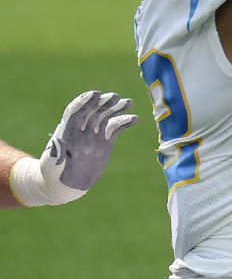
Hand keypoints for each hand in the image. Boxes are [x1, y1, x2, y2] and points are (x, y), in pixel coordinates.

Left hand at [12, 91, 137, 205]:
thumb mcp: (51, 166)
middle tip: (114, 97)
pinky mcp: (105, 140)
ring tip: (128, 102)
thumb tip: (56, 142)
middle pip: (92, 111)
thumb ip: (54, 155)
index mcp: (67, 131)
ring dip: (116, 108)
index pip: (76, 112)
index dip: (85, 102)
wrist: (67, 183)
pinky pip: (116, 128)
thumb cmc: (54, 174)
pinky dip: (125, 122)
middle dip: (103, 102)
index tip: (95, 94)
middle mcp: (81, 129)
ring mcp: (94, 133)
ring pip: (106, 116)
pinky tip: (134, 118)